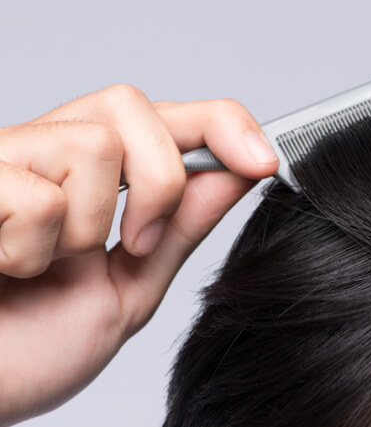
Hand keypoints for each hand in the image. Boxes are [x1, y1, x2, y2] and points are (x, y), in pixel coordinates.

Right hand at [0, 84, 278, 424]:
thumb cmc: (30, 347)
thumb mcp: (130, 288)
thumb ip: (182, 227)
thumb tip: (238, 171)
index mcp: (90, 175)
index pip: (166, 116)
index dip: (220, 123)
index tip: (262, 161)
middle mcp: (46, 153)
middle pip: (129, 105)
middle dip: (157, 181)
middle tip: (136, 243)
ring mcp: (4, 162)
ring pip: (91, 144)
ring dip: (86, 228)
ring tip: (45, 265)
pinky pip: (37, 196)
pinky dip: (32, 251)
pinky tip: (7, 268)